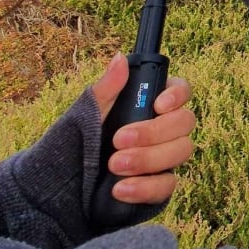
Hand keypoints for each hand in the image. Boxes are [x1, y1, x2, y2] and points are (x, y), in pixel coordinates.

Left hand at [90, 54, 195, 204]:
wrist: (64, 184)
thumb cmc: (79, 141)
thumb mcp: (88, 112)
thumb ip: (107, 88)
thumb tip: (120, 59)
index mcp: (151, 105)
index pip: (181, 91)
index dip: (177, 95)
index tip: (157, 104)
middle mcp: (164, 129)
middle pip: (185, 122)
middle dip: (153, 132)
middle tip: (118, 140)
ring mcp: (165, 158)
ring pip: (181, 152)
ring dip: (148, 159)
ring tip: (114, 165)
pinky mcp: (159, 186)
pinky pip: (168, 185)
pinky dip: (145, 187)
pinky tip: (120, 189)